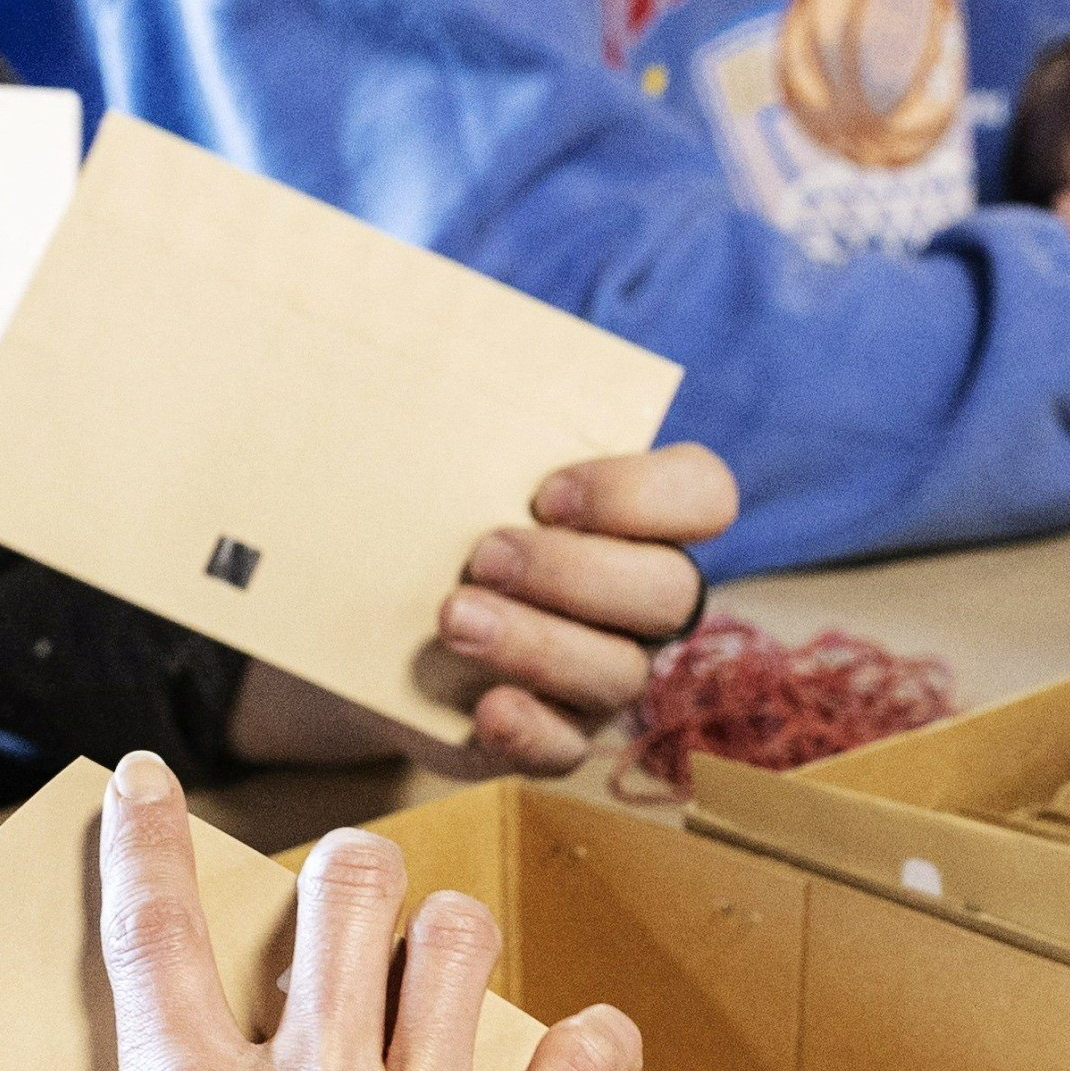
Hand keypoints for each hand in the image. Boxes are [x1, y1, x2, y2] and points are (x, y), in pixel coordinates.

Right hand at [0, 756, 646, 1070]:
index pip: (154, 932)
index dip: (146, 843)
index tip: (150, 784)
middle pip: (343, 900)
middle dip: (346, 876)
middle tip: (343, 893)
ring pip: (458, 954)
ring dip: (453, 943)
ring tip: (445, 956)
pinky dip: (591, 1053)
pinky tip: (588, 1051)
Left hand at [240, 448, 739, 781]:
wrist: (366, 618)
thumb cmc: (425, 517)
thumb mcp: (439, 457)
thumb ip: (456, 410)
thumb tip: (385, 320)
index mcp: (638, 517)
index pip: (703, 494)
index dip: (641, 495)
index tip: (543, 491)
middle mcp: (640, 599)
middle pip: (667, 590)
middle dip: (576, 571)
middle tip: (482, 553)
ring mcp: (604, 672)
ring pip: (617, 671)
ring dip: (537, 642)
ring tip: (451, 617)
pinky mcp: (552, 735)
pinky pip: (569, 750)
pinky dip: (531, 730)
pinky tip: (487, 707)